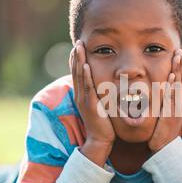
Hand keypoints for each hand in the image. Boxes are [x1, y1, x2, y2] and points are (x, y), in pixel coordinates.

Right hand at [71, 40, 115, 165]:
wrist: (100, 140)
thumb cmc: (103, 124)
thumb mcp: (100, 106)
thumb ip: (100, 95)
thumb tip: (106, 85)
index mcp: (82, 95)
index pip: (78, 74)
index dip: (77, 60)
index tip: (78, 47)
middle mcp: (80, 95)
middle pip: (76, 72)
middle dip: (76, 56)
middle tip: (77, 42)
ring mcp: (84, 100)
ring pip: (80, 77)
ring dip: (79, 61)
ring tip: (78, 48)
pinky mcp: (90, 105)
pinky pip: (88, 87)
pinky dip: (86, 75)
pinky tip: (86, 65)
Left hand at [148, 49, 181, 152]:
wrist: (166, 149)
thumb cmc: (164, 133)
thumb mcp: (166, 115)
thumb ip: (165, 103)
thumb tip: (162, 92)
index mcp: (180, 102)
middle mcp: (181, 103)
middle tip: (181, 49)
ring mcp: (177, 108)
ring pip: (179, 85)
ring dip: (179, 70)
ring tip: (178, 56)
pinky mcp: (172, 114)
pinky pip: (172, 96)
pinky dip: (173, 85)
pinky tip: (172, 74)